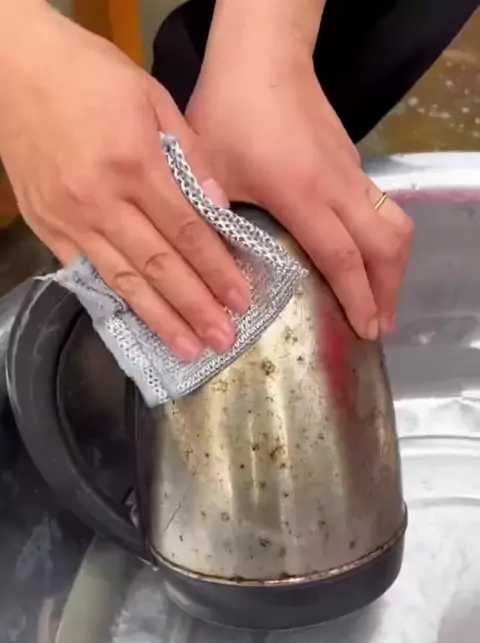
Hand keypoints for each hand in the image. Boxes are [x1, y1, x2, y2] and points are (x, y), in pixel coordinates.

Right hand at [0, 5, 249, 359]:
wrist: (13, 69)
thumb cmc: (88, 75)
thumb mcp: (151, 96)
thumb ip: (189, 152)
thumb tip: (218, 205)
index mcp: (135, 163)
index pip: (187, 231)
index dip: (216, 269)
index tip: (241, 299)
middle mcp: (103, 200)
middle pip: (160, 265)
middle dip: (196, 307)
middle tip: (224, 339)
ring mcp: (72, 219)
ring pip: (124, 280)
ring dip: (160, 319)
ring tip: (188, 350)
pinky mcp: (49, 228)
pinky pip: (87, 275)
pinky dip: (116, 303)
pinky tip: (138, 325)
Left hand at [187, 51, 413, 338]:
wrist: (261, 56)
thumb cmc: (228, 112)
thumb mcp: (209, 174)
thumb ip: (218, 224)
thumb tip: (223, 277)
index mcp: (303, 194)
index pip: (344, 257)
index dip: (359, 298)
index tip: (365, 329)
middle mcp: (338, 185)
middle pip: (386, 244)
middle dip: (389, 290)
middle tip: (377, 326)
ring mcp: (351, 171)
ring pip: (392, 224)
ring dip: (392, 266)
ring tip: (378, 301)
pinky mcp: (351, 163)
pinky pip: (379, 209)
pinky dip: (379, 242)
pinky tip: (358, 260)